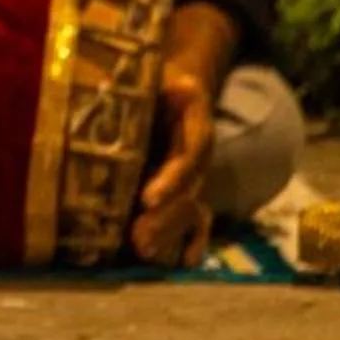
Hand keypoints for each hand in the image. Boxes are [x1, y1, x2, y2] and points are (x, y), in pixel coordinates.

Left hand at [128, 64, 216, 266]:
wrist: (185, 82)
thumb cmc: (163, 79)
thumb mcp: (160, 76)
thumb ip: (153, 87)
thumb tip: (149, 87)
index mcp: (194, 128)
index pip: (185, 158)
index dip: (169, 180)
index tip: (148, 200)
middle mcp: (200, 155)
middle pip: (187, 192)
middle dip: (164, 218)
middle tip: (139, 239)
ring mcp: (198, 174)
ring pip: (189, 207)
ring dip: (169, 231)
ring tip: (144, 251)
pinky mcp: (191, 185)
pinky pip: (199, 216)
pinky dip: (193, 239)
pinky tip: (184, 262)